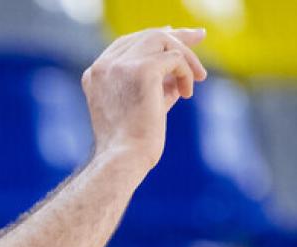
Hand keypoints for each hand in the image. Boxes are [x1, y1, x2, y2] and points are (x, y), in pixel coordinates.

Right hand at [82, 27, 208, 176]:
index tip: (176, 38)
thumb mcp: (142, 108)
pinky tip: (187, 94)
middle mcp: (104, 66)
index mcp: (96, 75)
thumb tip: (177, 73)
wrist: (123, 161)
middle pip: (146, 35)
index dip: (154, 40)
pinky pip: (175, 58)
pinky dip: (186, 73)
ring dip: (186, 55)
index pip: (127, 44)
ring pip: (163, 39)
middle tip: (200, 36)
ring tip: (199, 77)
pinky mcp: (142, 70)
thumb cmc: (131, 146)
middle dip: (176, 35)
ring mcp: (121, 66)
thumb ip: (155, 87)